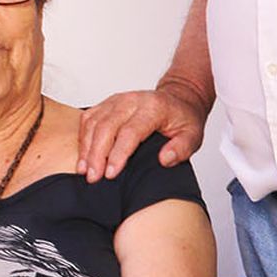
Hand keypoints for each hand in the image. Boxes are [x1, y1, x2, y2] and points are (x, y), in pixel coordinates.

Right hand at [77, 81, 209, 182]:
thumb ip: (182, 148)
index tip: (110, 174)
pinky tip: (84, 157)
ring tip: (84, 171)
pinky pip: (88, 118)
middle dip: (97, 154)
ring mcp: (117, 100)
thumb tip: (164, 159)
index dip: (118, 154)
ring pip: (93, 122)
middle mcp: (132, 101)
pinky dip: (83, 138)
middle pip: (106, 127)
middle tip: (93, 178)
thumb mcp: (193, 135)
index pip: (130, 131)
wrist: (178, 98)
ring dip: (86, 148)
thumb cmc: (183, 119)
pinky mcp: (107, 104)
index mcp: (153, 108)